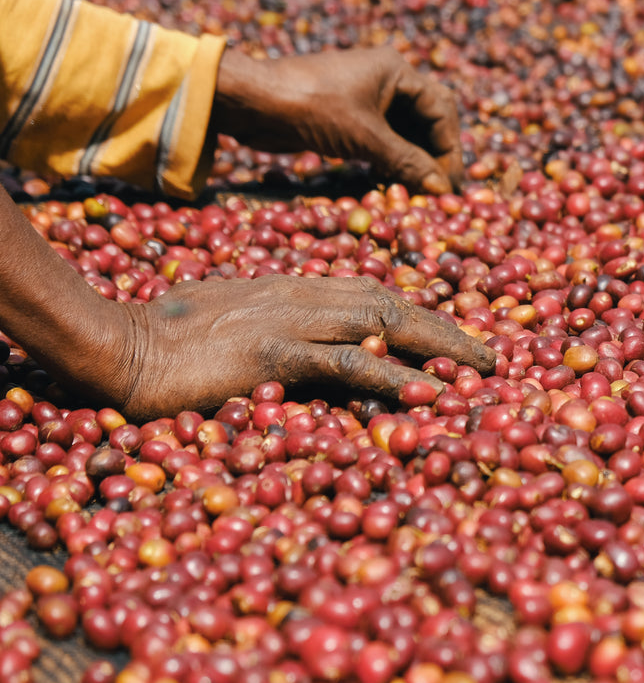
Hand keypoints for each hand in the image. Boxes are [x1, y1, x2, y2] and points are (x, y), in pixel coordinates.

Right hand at [76, 276, 494, 419]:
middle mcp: (301, 296)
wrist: (113, 346)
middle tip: (490, 357)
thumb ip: (270, 331)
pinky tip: (427, 393)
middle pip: (392, 303)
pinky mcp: (274, 353)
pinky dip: (393, 377)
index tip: (455, 336)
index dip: (419, 315)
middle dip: (446, 329)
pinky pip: (347, 363)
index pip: (371, 294)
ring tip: (480, 372)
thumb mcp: (227, 324)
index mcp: (292, 288)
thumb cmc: (162, 341)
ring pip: (384, 324)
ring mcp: (290, 320)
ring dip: (439, 348)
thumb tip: (299, 353)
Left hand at [210, 47, 463, 194]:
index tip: (450, 182)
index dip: (449, 147)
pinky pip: (383, 138)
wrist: (252, 102)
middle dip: (436, 153)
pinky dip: (393, 160)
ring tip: (420, 190)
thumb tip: (442, 188)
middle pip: (427, 119)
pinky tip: (395, 182)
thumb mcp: (365, 137)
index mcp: (396, 71)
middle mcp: (386, 80)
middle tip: (441, 188)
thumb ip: (407, 162)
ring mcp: (367, 97)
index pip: (441, 109)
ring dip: (415, 160)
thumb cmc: (311, 108)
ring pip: (405, 131)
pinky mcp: (349, 116)